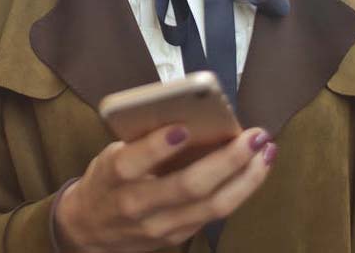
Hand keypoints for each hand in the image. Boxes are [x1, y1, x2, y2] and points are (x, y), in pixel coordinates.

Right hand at [54, 125, 275, 251]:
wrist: (88, 229)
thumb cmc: (106, 178)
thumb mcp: (110, 153)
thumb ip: (142, 141)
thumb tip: (187, 114)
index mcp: (114, 175)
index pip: (135, 162)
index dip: (158, 146)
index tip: (183, 127)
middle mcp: (138, 205)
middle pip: (188, 186)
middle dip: (227, 161)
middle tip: (254, 136)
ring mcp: (160, 227)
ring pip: (212, 207)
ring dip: (246, 179)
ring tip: (266, 152)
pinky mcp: (177, 238)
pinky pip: (214, 215)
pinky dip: (239, 191)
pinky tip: (254, 170)